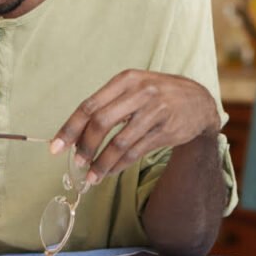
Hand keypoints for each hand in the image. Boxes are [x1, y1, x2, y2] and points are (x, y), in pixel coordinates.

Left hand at [50, 70, 221, 185]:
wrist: (199, 102)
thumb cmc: (159, 95)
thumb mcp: (135, 88)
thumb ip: (109, 105)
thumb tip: (76, 135)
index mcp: (126, 80)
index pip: (89, 105)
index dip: (70, 128)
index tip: (55, 147)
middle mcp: (140, 92)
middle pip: (101, 122)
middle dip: (85, 146)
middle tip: (77, 163)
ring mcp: (155, 111)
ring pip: (119, 142)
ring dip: (102, 163)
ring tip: (91, 176)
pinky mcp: (166, 130)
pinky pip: (135, 152)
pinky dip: (119, 165)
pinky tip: (110, 172)